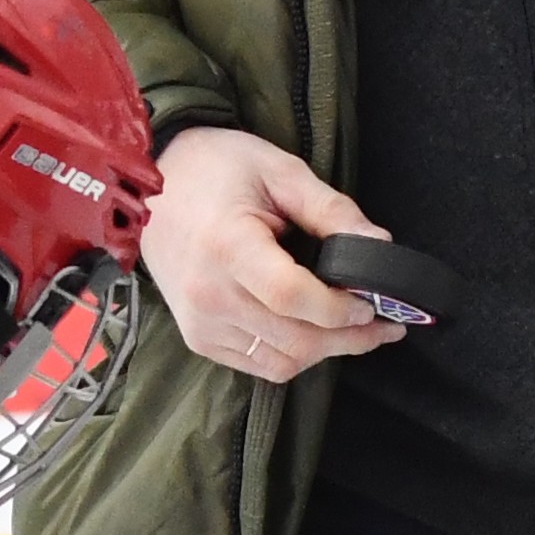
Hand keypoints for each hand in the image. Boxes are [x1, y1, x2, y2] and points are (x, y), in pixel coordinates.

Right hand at [143, 128, 401, 384]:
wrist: (149, 189)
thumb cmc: (215, 169)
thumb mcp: (279, 171)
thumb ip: (331, 210)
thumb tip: (379, 246)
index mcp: (227, 246)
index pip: (293, 297)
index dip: (340, 309)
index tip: (372, 304)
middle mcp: (209, 294)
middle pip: (294, 339)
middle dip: (349, 338)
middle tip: (384, 326)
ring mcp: (201, 323)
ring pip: (281, 361)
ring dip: (325, 352)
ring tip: (354, 331)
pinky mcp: (199, 338)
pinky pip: (259, 365)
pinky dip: (294, 355)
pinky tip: (313, 333)